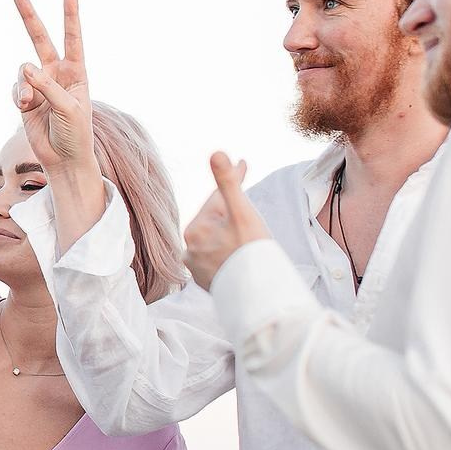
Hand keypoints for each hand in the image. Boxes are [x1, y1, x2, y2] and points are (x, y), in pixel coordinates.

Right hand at [12, 0, 96, 177]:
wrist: (64, 158)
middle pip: (41, 40)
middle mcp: (57, 74)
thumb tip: (24, 67)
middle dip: (29, 18)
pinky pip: (16, 88)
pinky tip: (25, 106)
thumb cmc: (76, 133)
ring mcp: (39, 85)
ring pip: (23, 70)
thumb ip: (48, 85)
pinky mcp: (25, 99)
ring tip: (30, 102)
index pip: (73, 39)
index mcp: (77, 72)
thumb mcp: (69, 107)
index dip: (70, 17)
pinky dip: (19, 96)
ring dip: (25, 84)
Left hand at [183, 152, 269, 288]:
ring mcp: (197, 267)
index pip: (218, 199)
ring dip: (232, 231)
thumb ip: (228, 183)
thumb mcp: (241, 212)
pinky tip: (242, 253)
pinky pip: (220, 257)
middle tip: (250, 198)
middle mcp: (189, 249)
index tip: (243, 163)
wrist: (261, 296)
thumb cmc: (252, 251)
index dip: (234, 180)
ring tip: (251, 233)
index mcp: (194, 229)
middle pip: (218, 220)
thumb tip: (216, 152)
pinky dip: (230, 251)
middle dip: (233, 208)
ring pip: (219, 239)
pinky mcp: (207, 282)